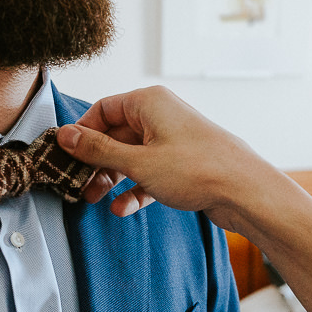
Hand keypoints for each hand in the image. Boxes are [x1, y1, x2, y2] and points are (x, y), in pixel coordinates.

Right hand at [56, 86, 277, 230]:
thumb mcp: (137, 161)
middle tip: (77, 184)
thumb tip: (65, 136)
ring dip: (111, 178)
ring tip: (93, 199)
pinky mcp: (182, 165)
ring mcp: (172, 141)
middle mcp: (160, 116)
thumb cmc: (197, 169)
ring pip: (130, 156)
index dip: (81, 133)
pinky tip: (121, 208)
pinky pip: (149, 173)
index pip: (102, 109)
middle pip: (114, 135)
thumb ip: (97, 149)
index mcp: (148, 103)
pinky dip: (134, 189)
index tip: (65, 156)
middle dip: (95, 161)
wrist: (246, 192)